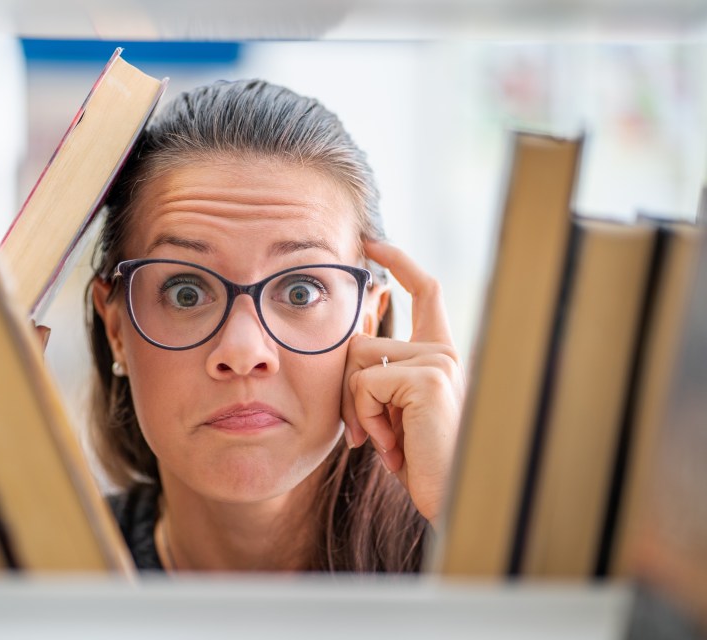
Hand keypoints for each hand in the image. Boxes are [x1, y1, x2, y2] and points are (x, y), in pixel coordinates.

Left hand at [341, 241, 465, 526]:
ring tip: (391, 442)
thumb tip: (351, 344)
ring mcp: (439, 360)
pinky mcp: (429, 376)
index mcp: (441, 355)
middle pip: (360, 341)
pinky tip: (395, 445)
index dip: (398, 262)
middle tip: (371, 435)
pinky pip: (364, 385)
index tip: (371, 243)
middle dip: (348, 392)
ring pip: (355, 363)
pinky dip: (368, 420)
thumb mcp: (397, 412)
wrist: (451, 499)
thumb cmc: (422, 462)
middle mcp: (445, 350)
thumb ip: (381, 377)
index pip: (425, 290)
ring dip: (359, 412)